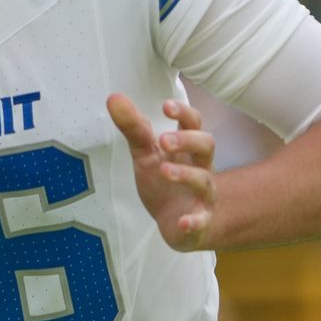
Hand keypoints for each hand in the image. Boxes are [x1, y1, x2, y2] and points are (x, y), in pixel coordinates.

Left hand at [108, 94, 216, 251]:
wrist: (174, 223)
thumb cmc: (163, 183)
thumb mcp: (145, 154)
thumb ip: (133, 128)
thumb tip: (113, 97)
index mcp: (188, 148)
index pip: (193, 123)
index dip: (184, 113)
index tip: (165, 106)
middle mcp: (201, 167)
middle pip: (207, 145)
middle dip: (188, 140)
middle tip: (164, 140)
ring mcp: (203, 194)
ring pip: (204, 180)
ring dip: (186, 174)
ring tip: (164, 170)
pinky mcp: (200, 221)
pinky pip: (202, 220)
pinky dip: (194, 221)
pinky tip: (183, 222)